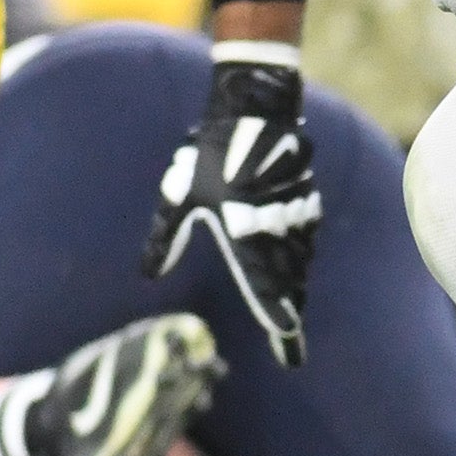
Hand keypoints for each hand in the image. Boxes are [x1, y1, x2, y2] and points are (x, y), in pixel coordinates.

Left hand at [143, 52, 318, 364]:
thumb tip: (148, 274)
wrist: (253, 112)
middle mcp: (274, 230)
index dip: (278, 319)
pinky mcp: (307, 199)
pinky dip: (301, 256)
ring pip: (300, 260)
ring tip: (294, 310)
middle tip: (290, 344)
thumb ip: (164, 238)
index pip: (266, 288)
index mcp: (244, 234)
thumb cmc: (209, 155)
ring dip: (296, 286)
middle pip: (290, 282)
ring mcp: (296, 215)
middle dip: (290, 312)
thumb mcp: (178, 196)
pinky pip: (306, 237)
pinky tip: (297, 264)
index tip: (288, 341)